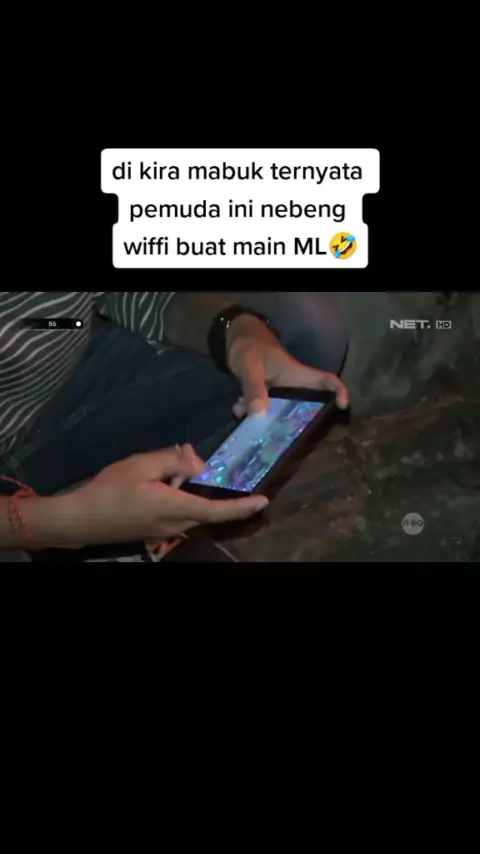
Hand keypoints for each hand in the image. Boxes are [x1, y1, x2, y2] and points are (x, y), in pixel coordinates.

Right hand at [24, 445, 268, 548]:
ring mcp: (165, 532)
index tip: (263, 501)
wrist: (82, 519)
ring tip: (187, 475)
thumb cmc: (111, 489)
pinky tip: (170, 484)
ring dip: (200, 498)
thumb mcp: (142, 465)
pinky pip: (180, 516)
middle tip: (239, 486)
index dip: (242, 506)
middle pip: (209, 513)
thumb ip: (173, 460)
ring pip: (194, 514)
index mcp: (176, 507)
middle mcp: (176, 525)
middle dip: (226, 502)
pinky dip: (185, 501)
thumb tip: (198, 461)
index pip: (217, 510)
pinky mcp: (155, 532)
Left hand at [226, 314, 349, 416]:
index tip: (343, 406)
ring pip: (280, 413)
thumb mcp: (251, 367)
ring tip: (245, 413)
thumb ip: (254, 389)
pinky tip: (236, 408)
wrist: (235, 338)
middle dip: (296, 423)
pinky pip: (263, 411)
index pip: (327, 380)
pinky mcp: (265, 396)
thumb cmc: (250, 346)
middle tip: (282, 436)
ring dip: (264, 418)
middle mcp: (292, 386)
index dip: (339, 391)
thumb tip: (258, 415)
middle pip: (306, 407)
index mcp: (297, 375)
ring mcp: (278, 392)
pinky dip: (251, 411)